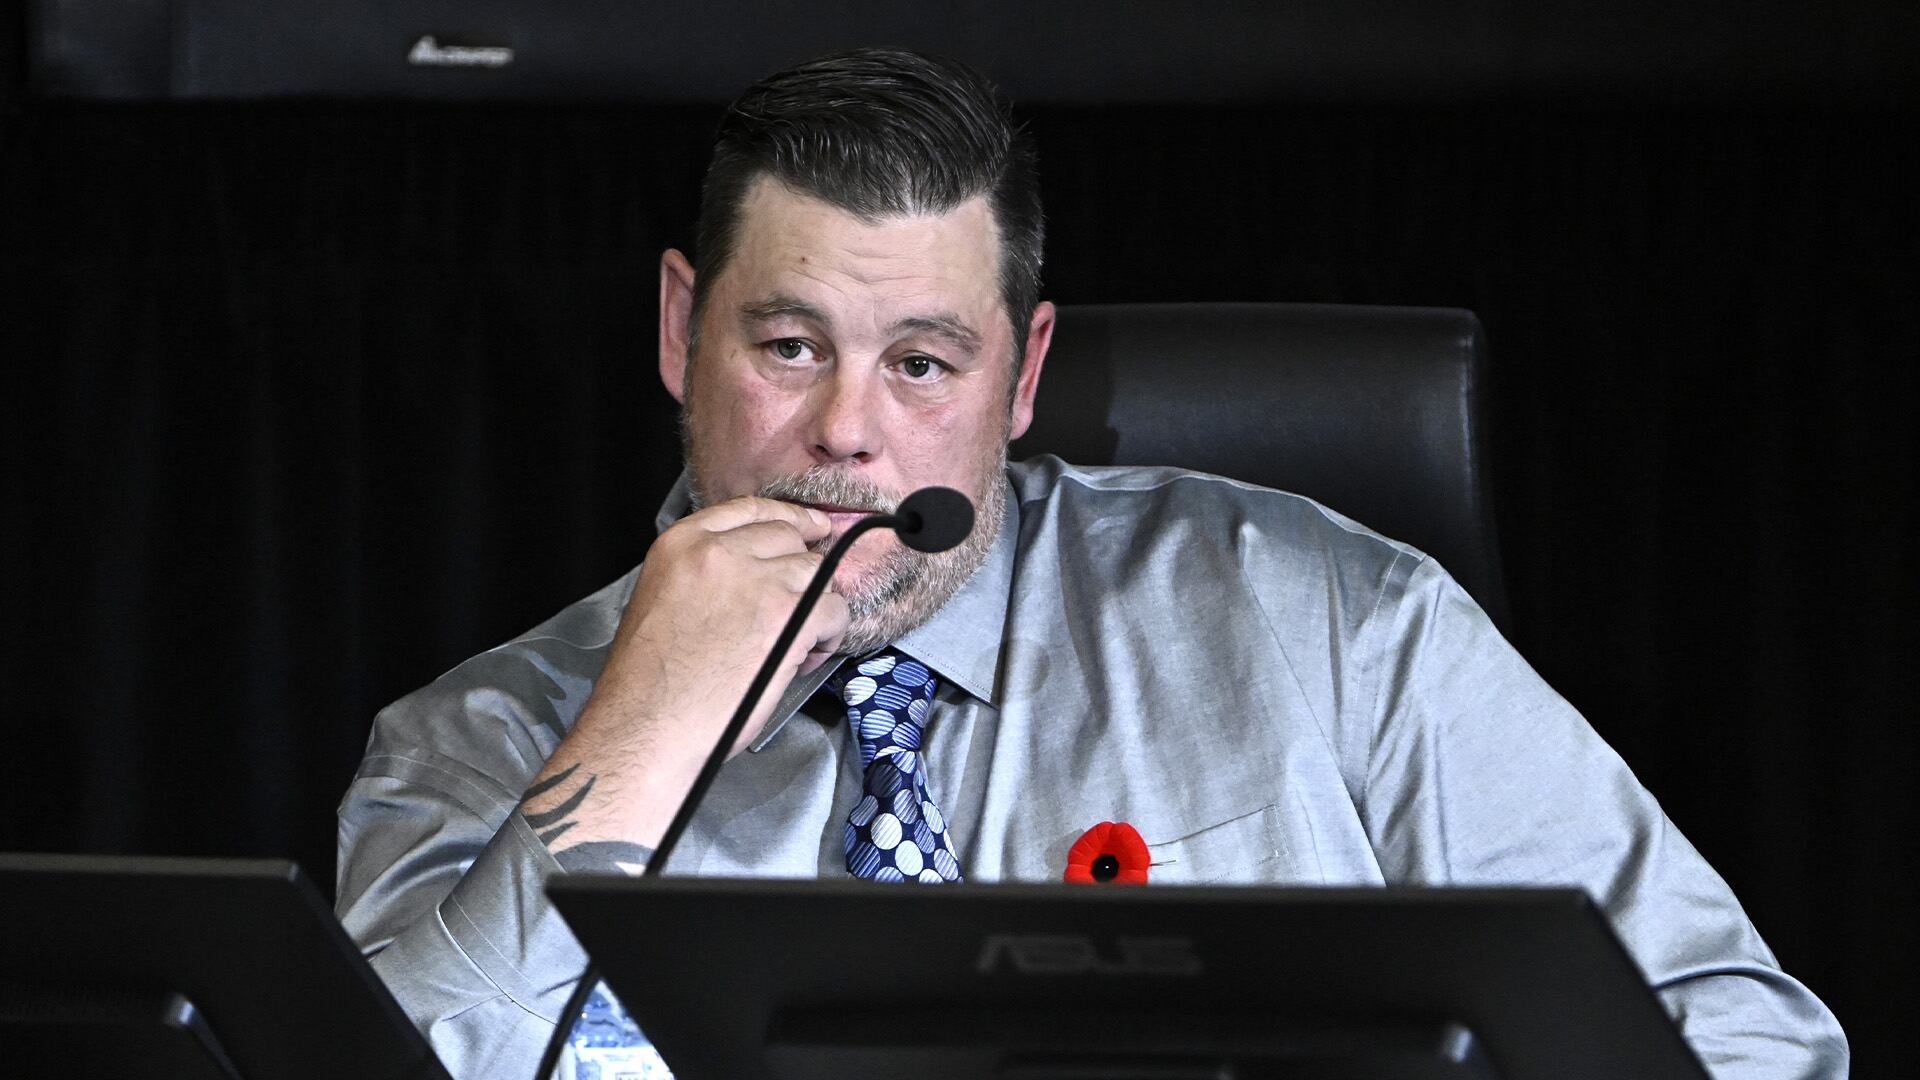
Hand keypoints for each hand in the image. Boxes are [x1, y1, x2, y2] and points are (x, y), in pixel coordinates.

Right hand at [522, 496, 849, 851]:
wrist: (648, 729)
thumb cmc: (648, 686)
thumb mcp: (660, 601)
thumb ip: (701, 576)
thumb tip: (747, 576)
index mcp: (680, 545)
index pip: (747, 510)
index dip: (785, 518)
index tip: (807, 527)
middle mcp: (718, 552)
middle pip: (788, 538)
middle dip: (800, 569)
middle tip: (800, 605)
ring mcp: (757, 580)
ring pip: (817, 572)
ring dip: (816, 606)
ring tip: (798, 642)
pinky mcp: (790, 615)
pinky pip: (835, 609)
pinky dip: (830, 635)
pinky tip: (805, 658)